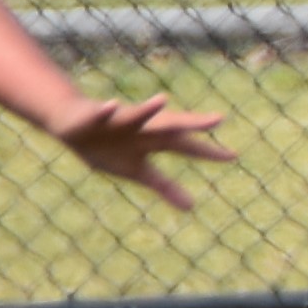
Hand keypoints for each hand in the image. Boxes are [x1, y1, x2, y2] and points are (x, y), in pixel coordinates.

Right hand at [52, 95, 233, 210]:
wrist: (74, 123)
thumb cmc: (110, 146)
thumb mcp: (137, 171)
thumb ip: (166, 187)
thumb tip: (192, 208)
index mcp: (154, 142)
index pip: (186, 147)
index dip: (208, 152)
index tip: (233, 156)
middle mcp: (143, 128)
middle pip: (171, 125)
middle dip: (193, 123)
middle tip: (219, 119)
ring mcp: (120, 121)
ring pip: (137, 115)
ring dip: (149, 109)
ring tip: (163, 99)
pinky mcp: (95, 116)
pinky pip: (100, 113)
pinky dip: (105, 111)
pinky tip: (111, 106)